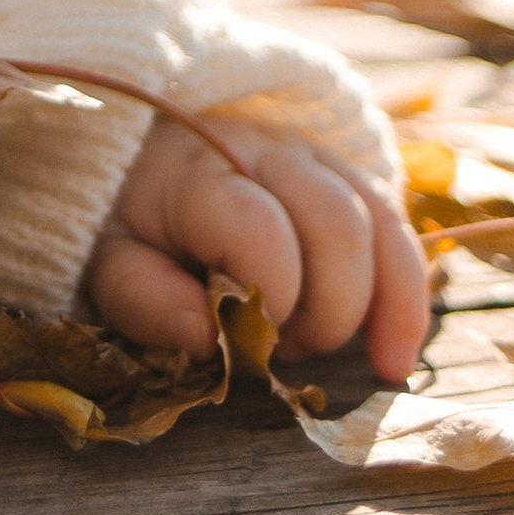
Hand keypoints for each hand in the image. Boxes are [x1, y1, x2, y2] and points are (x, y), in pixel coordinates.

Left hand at [87, 113, 428, 383]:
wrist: (131, 153)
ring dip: (384, 303)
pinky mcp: (340, 171)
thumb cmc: (119, 216)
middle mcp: (265, 147)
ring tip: (376, 366)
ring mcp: (311, 153)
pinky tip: (396, 349)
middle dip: (328, 309)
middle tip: (287, 352)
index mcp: (198, 169)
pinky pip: (395, 223)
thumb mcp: (105, 261)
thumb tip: (207, 338)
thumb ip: (144, 300)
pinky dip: (408, 289)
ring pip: (380, 219)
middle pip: (337, 224)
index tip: (246, 344)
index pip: (261, 231)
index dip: (268, 300)